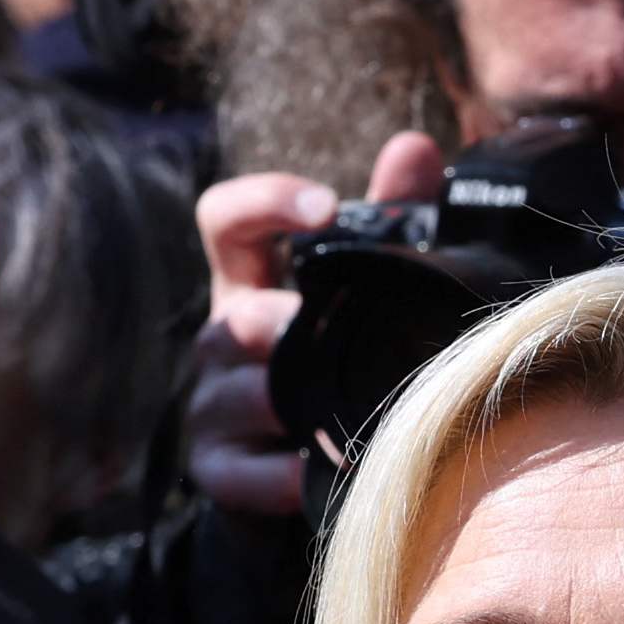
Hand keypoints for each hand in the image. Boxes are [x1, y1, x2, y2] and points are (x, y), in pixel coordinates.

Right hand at [185, 135, 440, 523]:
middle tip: (341, 337)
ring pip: (239, 391)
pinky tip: (318, 475)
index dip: (265, 201)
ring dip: (293, 402)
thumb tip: (412, 147)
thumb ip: (390, 220)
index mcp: (251, 281)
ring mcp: (211, 404)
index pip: (225, 218)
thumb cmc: (344, 367)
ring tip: (348, 411)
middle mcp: (222, 336)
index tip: (327, 205)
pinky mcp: (216, 469)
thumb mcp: (366, 293)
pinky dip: (279, 475)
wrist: (317, 476)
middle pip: (236, 316)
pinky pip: (236, 469)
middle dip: (289, 325)